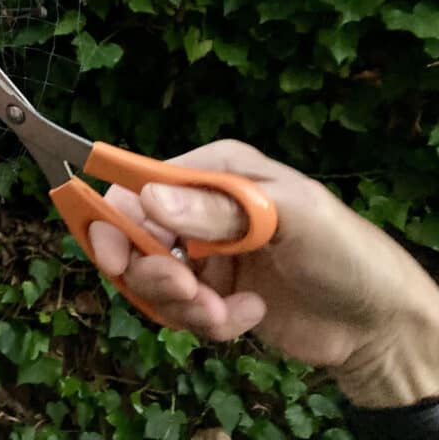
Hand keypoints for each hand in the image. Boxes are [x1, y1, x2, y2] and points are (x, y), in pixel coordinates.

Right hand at [89, 139, 438, 408]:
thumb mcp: (290, 218)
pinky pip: (181, 312)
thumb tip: (150, 198)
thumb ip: (219, 209)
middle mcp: (200, 209)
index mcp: (214, 172)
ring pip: (151, 281)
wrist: (378, 323)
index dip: (115, 219)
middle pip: (134, 238)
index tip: (117, 259)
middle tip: (189, 293)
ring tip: (224, 312)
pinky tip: (248, 315)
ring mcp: (204, 254)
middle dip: (154, 273)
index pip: (138, 185)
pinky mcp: (211, 294)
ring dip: (183, 305)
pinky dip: (209, 322)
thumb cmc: (345, 252)